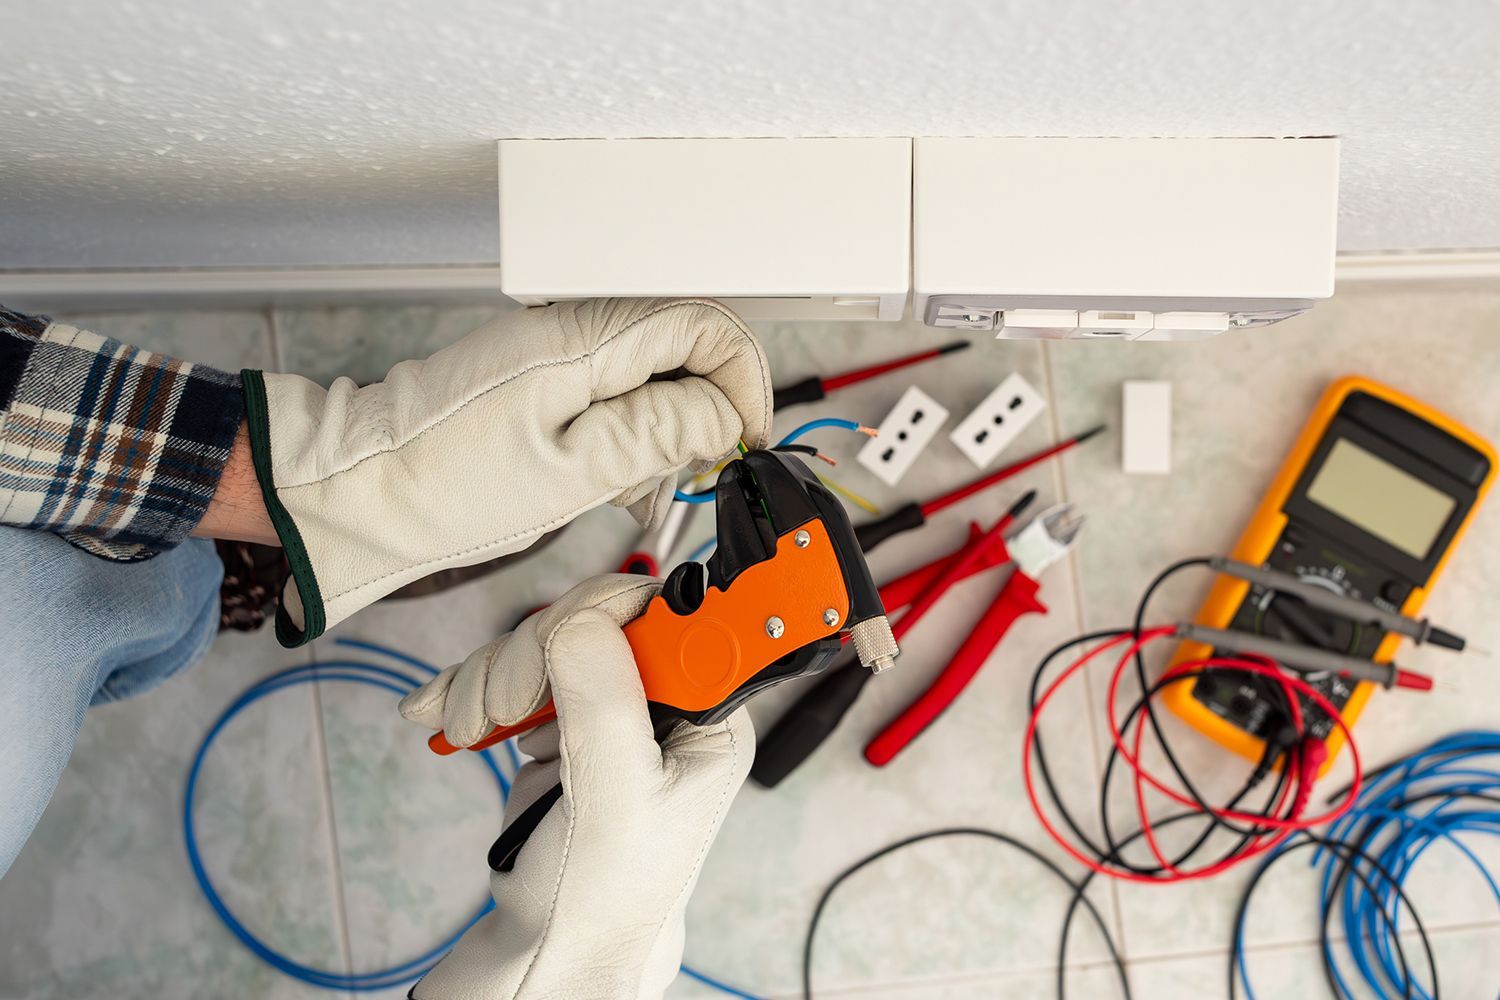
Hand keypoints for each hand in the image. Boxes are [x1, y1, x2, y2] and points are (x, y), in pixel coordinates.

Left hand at [240, 299, 770, 645]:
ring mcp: (553, 351)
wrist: (362, 492)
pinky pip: (610, 394)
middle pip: (682, 347)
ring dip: (666, 430)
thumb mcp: (572, 473)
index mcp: (583, 340)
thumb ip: (659, 433)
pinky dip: (627, 437)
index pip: (703, 325)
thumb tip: (723, 414)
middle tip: (695, 473)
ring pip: (650, 374)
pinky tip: (612, 484)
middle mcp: (571, 330)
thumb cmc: (446, 486)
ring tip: (642, 491)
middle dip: (704, 410)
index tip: (744, 437)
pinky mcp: (538, 377)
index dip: (740, 379)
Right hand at [399, 576, 753, 999]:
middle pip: (590, 619)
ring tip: (469, 729)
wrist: (555, 940)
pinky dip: (472, 690)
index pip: (667, 615)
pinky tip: (446, 717)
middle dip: (530, 657)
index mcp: (706, 713)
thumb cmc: (606, 893)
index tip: (554, 645)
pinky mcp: (559, 720)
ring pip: (542, 641)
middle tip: (502, 710)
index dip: (604, 614)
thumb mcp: (617, 798)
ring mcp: (606, 707)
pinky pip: (512, 672)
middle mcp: (663, 701)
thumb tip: (583, 619)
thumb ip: (605, 703)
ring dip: (491, 678)